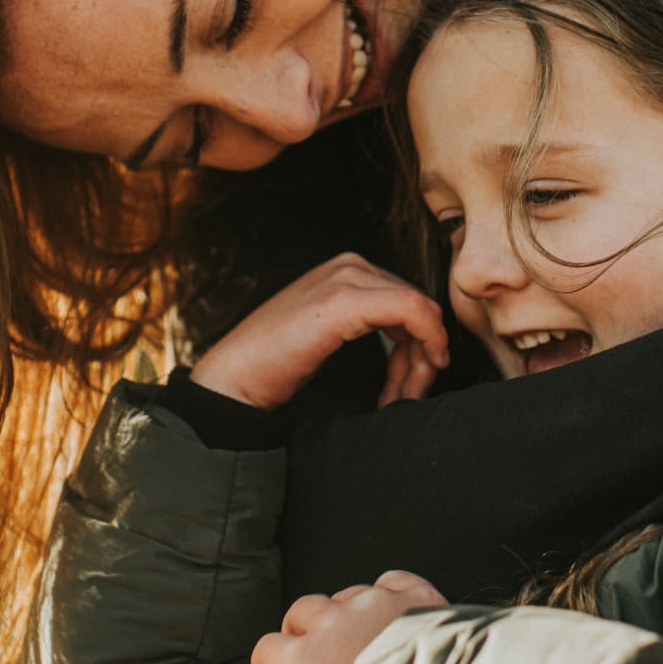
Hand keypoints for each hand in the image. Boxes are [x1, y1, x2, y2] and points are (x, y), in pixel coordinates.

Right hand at [189, 253, 447, 409]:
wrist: (235, 377)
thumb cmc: (277, 364)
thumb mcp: (332, 333)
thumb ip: (369, 324)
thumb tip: (419, 345)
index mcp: (346, 269)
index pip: (408, 300)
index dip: (421, 345)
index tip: (410, 387)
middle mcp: (350, 264)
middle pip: (417, 305)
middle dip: (422, 356)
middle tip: (408, 397)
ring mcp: (347, 277)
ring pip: (420, 310)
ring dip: (422, 360)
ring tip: (400, 399)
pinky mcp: (345, 299)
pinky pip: (412, 311)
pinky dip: (427, 343)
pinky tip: (411, 381)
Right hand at [251, 570, 448, 663]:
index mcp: (306, 663)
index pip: (268, 650)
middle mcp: (334, 624)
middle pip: (302, 611)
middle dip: (301, 630)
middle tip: (311, 650)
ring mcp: (374, 604)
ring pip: (345, 595)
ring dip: (346, 614)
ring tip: (361, 639)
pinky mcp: (414, 596)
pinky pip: (391, 580)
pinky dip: (388, 592)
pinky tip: (391, 608)